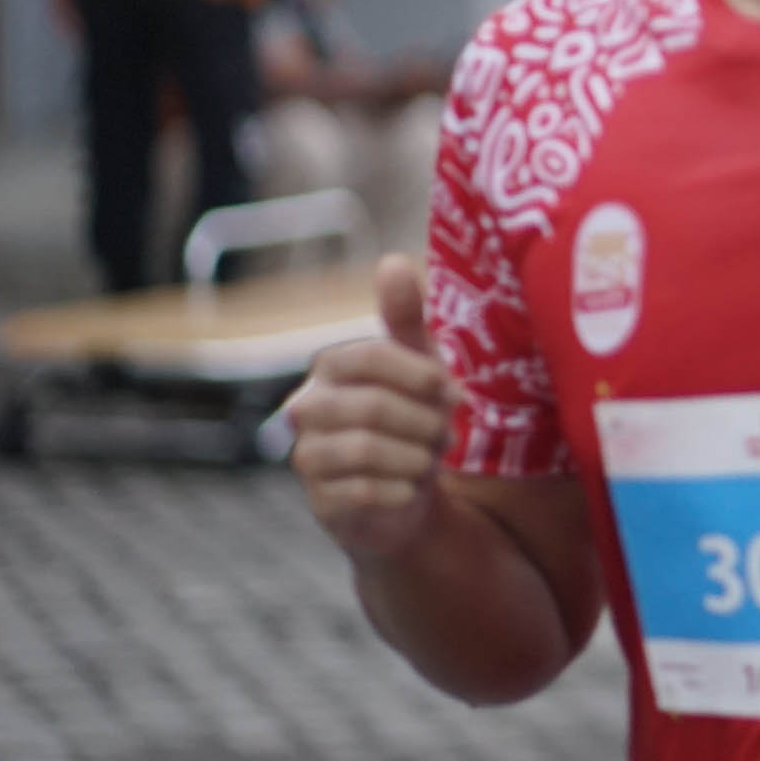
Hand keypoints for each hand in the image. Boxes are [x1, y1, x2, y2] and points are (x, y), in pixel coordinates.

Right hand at [285, 256, 449, 558]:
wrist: (404, 490)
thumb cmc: (411, 415)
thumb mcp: (418, 362)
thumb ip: (405, 316)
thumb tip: (391, 261)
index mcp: (332, 367)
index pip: (368, 356)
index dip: (418, 374)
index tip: (452, 391)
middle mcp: (307, 408)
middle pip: (372, 407)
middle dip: (424, 422)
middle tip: (445, 433)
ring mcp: (308, 455)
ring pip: (366, 450)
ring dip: (416, 456)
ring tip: (430, 458)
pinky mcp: (320, 500)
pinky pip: (363, 491)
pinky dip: (402, 489)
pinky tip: (411, 487)